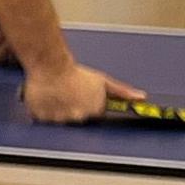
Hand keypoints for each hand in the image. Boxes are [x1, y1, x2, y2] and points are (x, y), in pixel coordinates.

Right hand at [24, 60, 141, 124]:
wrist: (51, 65)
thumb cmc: (75, 72)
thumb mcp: (103, 81)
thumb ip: (122, 92)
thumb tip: (141, 97)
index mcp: (94, 110)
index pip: (94, 114)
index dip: (88, 104)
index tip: (82, 95)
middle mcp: (78, 116)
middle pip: (77, 118)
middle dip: (73, 108)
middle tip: (68, 94)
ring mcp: (60, 118)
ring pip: (60, 119)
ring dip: (58, 110)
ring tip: (57, 95)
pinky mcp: (43, 117)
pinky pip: (44, 119)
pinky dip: (44, 111)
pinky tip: (47, 99)